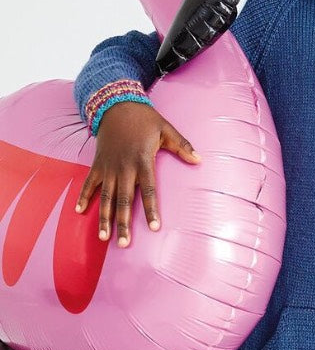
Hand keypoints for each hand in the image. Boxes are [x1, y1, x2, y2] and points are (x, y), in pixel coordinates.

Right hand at [74, 100, 200, 247]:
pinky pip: (89, 184)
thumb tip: (200, 160)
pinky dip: (83, 197)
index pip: (148, 191)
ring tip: (103, 237)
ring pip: (105, 197)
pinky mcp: (97, 164)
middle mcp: (124, 168)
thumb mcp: (166, 129)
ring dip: (103, 218)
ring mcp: (108, 167)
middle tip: (123, 244)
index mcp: (142, 161)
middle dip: (123, 223)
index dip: (151, 210)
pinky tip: (79, 212)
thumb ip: (182, 147)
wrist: (116, 105)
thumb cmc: (145, 119)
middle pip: (123, 201)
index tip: (154, 228)